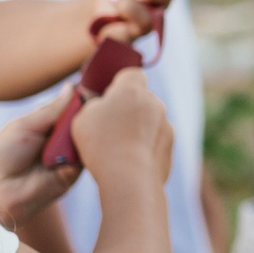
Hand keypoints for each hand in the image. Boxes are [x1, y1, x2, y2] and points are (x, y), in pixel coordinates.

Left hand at [0, 91, 80, 228]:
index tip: (90, 85)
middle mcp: (58, 142)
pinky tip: (83, 136)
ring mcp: (67, 158)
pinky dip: (86, 144)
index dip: (80, 98)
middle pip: (82, 121)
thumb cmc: (0, 157)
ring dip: (87, 127)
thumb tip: (73, 87)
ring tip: (87, 118)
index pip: (69, 108)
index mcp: (44, 127)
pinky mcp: (73, 174)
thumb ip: (52, 110)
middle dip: (87, 110)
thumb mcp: (25, 126)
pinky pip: (87, 156)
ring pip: (87, 137)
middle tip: (94, 98)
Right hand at [70, 67, 172, 187]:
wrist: (130, 178)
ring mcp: (166, 125)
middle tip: (109, 127)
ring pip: (150, 121)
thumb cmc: (102, 143)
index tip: (110, 97)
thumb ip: (93, 104)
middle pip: (141, 99)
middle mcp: (154, 103)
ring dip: (138, 129)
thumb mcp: (83, 117)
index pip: (133, 74)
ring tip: (118, 149)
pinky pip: (155, 141)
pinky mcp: (170, 146)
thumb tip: (101, 104)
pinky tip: (129, 162)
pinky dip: (145, 147)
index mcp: (132, 90)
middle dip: (128, 109)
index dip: (121, 83)